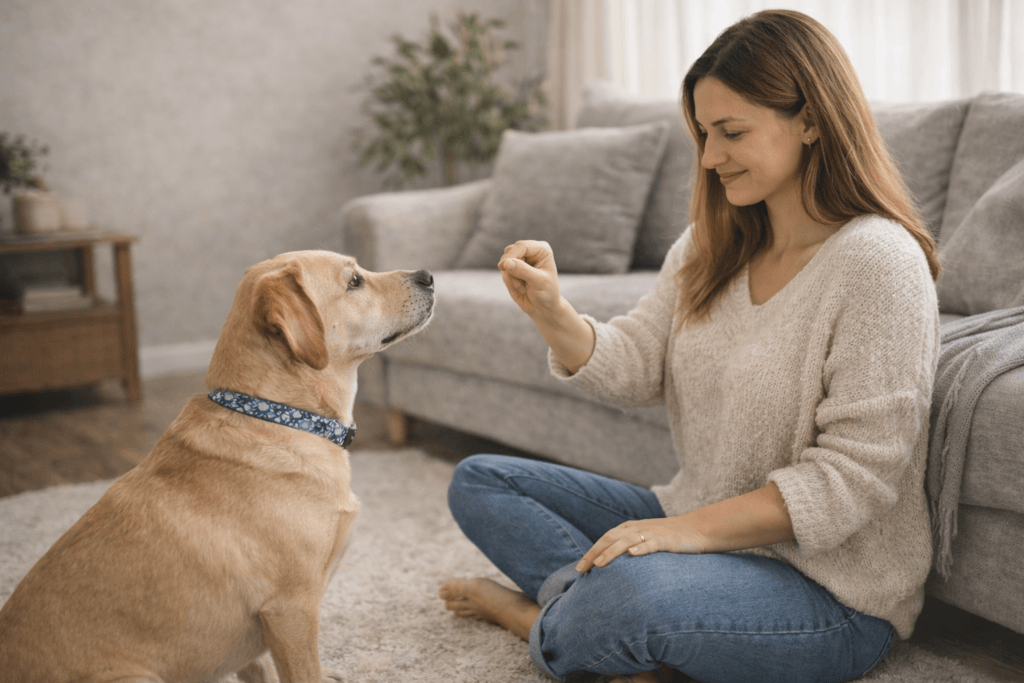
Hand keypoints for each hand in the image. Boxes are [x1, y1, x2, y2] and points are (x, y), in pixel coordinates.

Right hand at [499, 240, 560, 318]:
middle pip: (510, 251)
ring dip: (511, 277)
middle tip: (522, 283)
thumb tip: (506, 262)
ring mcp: (521, 259)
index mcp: (542, 250)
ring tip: (524, 286)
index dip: (512, 256)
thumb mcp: (538, 282)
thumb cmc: (547, 293)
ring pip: (504, 262)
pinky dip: (509, 282)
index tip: (505, 268)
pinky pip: (503, 272)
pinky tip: (520, 287)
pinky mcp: (513, 269)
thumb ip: (523, 271)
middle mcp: (531, 251)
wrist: (543, 308)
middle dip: (511, 269)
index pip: (521, 246)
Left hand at [575, 518, 706, 572]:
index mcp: (630, 528)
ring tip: (599, 564)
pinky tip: (632, 555)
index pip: (605, 539)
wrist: (697, 529)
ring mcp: (652, 533)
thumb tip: (610, 566)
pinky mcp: (667, 540)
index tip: (579, 568)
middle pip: (610, 539)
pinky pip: (652, 543)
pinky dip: (642, 548)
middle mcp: (638, 529)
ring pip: (627, 541)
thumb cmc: (668, 537)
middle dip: (594, 553)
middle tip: (581, 569)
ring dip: (612, 552)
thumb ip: (629, 547)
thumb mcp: (645, 538)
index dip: (591, 551)